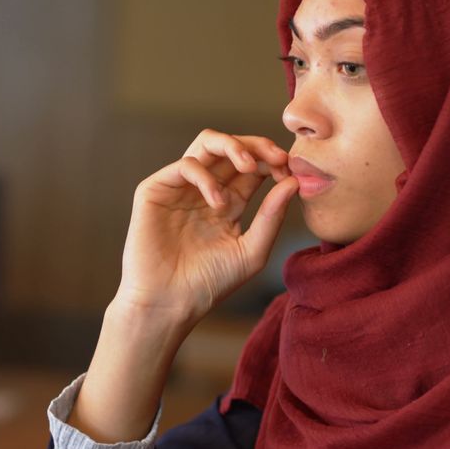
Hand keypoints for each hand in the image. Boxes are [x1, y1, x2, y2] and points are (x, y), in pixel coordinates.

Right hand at [114, 129, 297, 326]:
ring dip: (233, 146)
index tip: (290, 171)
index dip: (273, 162)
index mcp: (228, 202)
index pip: (253, 167)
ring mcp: (180, 187)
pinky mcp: (156, 190)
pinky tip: (217, 203)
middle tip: (277, 158)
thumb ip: (271, 217)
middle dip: (258, 145)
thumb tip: (294, 182)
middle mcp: (204, 189)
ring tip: (250, 167)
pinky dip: (206, 177)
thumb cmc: (209, 284)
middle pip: (232, 147)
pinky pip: (185, 165)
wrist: (169, 304)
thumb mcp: (251, 251)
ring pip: (207, 144)